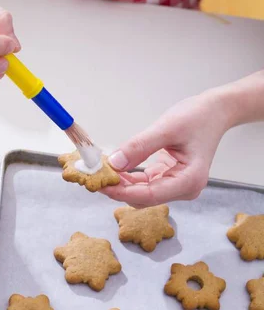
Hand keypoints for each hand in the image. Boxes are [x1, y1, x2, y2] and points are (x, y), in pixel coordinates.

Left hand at [103, 91, 232, 206]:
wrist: (216, 111)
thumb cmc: (198, 117)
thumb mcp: (166, 128)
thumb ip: (139, 147)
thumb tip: (114, 163)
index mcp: (189, 180)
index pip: (149, 195)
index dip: (122, 192)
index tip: (100, 184)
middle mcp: (185, 188)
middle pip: (144, 197)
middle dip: (118, 188)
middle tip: (94, 177)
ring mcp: (177, 185)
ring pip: (142, 192)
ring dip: (121, 183)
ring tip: (99, 172)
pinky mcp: (170, 178)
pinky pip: (145, 183)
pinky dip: (129, 177)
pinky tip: (113, 168)